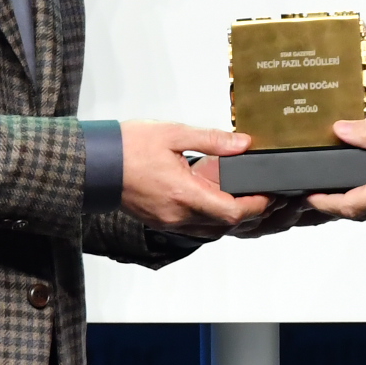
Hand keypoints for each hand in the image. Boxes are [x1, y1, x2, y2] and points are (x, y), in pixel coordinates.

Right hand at [119, 122, 269, 237]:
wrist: (94, 164)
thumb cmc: (128, 147)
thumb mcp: (174, 134)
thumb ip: (212, 141)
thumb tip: (243, 144)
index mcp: (184, 193)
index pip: (232, 212)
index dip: (258, 206)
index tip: (271, 194)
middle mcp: (178, 215)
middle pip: (226, 225)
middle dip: (251, 213)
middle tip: (268, 196)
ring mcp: (169, 222)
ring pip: (212, 230)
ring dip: (232, 218)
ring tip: (247, 198)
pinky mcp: (162, 221)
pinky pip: (196, 228)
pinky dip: (213, 219)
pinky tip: (218, 201)